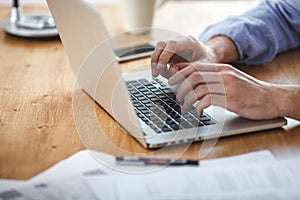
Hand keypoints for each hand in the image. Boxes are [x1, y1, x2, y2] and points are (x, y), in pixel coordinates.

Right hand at [151, 36, 216, 77]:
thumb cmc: (208, 60)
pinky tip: (158, 73)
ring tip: (155, 75)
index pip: (172, 44)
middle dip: (156, 59)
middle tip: (155, 74)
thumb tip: (172, 69)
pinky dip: (156, 64)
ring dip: (154, 62)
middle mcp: (179, 41)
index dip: (164, 55)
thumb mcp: (203, 65)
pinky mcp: (169, 52)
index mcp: (189, 42)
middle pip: (161, 45)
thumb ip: (189, 67)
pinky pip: (159, 56)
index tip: (160, 67)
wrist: (210, 56)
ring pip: (157, 50)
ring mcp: (173, 46)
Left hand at [168, 62, 282, 119]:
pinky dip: (198, 106)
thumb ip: (216, 79)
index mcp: (223, 68)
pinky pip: (207, 100)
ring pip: (198, 88)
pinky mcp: (230, 99)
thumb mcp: (233, 80)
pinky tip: (197, 111)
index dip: (181, 71)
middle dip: (180, 84)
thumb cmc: (251, 92)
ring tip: (183, 106)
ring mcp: (227, 86)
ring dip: (187, 98)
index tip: (171, 77)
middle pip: (194, 75)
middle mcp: (224, 74)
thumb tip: (197, 83)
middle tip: (175, 94)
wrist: (272, 98)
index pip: (197, 66)